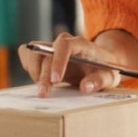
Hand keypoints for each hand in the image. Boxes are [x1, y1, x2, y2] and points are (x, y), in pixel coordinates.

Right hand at [17, 31, 137, 96]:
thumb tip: (85, 87)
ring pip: (32, 51)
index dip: (57, 61)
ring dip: (33, 70)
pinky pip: (27, 53)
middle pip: (45, 52)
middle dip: (42, 74)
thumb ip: (100, 81)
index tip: (55, 80)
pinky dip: (28, 66)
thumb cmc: (106, 69)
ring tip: (43, 87)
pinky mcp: (44, 54)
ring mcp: (52, 47)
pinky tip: (38, 80)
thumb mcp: (110, 77)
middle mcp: (64, 42)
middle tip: (44, 94)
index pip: (64, 45)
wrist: (101, 63)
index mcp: (81, 44)